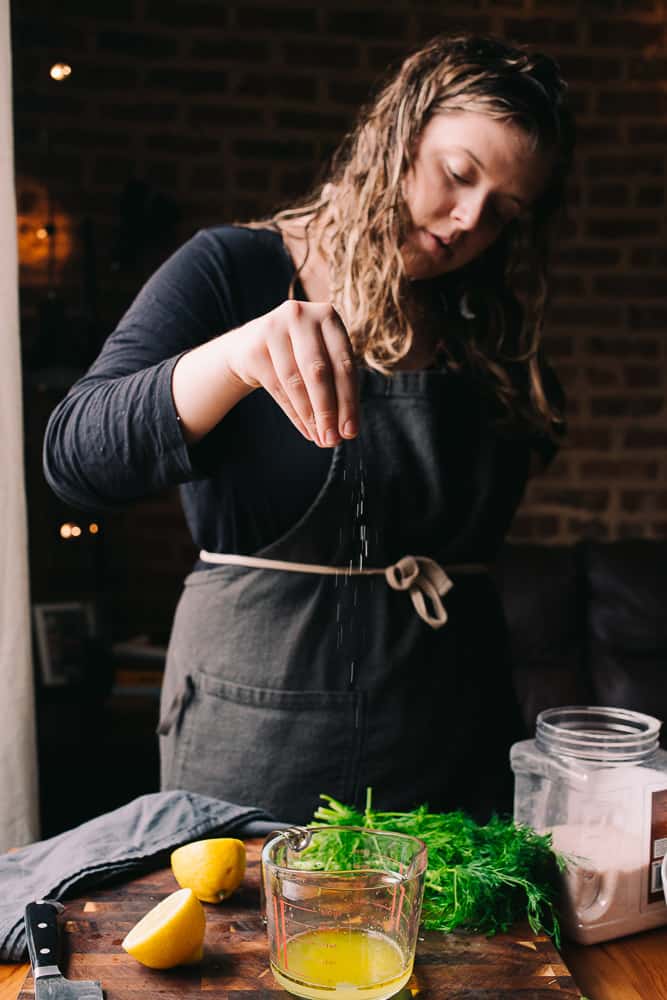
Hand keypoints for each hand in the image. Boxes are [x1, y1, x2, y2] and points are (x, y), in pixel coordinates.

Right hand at [224, 299, 358, 447]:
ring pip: (296, 382)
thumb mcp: (323, 358)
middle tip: (334, 440)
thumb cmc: (299, 354)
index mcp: (327, 316)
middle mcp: (300, 316)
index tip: (351, 431)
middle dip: (329, 411)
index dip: (349, 400)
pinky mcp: (254, 348)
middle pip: (319, 372)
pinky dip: (294, 413)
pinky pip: (278, 387)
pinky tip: (306, 430)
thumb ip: (337, 386)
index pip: (344, 363)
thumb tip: (346, 429)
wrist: (251, 345)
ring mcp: (273, 329)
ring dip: (310, 416)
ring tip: (320, 439)